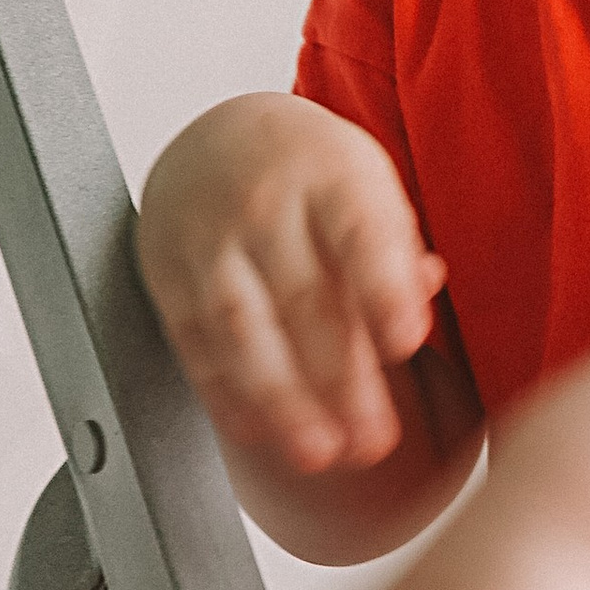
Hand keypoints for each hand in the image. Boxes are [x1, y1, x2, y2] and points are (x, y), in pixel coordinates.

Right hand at [138, 94, 455, 476]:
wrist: (221, 137)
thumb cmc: (314, 176)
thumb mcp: (368, 187)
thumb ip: (396, 249)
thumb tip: (422, 294)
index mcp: (332, 174)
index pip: (360, 233)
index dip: (383, 289)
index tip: (407, 343)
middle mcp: (266, 204)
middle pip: (304, 297)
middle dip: (341, 378)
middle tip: (373, 441)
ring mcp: (210, 240)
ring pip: (243, 329)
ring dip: (281, 400)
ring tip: (318, 453)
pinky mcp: (167, 274)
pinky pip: (195, 343)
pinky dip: (226, 394)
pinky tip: (259, 431)